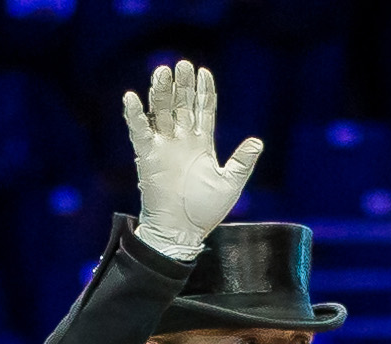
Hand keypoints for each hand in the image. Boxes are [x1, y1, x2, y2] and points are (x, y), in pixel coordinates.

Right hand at [122, 61, 262, 259]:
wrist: (181, 232)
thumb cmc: (205, 211)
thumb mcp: (230, 184)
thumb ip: (242, 162)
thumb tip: (257, 141)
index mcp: (202, 144)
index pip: (203, 109)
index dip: (204, 91)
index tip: (204, 72)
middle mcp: (182, 141)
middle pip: (182, 104)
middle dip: (183, 85)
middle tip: (183, 64)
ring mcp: (164, 147)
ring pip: (161, 112)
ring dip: (160, 92)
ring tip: (162, 72)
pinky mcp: (147, 157)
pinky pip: (139, 132)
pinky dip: (135, 116)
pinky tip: (132, 98)